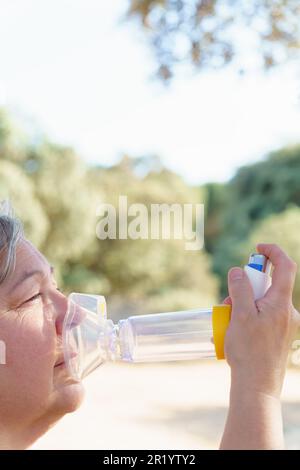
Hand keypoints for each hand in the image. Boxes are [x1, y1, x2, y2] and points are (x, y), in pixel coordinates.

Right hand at [223, 243, 299, 398]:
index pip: (285, 266)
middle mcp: (288, 312)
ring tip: (229, 322)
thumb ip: (240, 289)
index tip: (257, 249)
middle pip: (269, 285)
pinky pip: (263, 316)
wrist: (256, 386)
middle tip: (230, 300)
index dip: (273, 252)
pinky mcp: (278, 335)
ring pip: (263, 302)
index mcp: (281, 304)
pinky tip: (234, 331)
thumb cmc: (249, 352)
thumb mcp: (239, 315)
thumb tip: (238, 270)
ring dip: (243, 304)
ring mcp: (284, 325)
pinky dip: (248, 316)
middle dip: (246, 287)